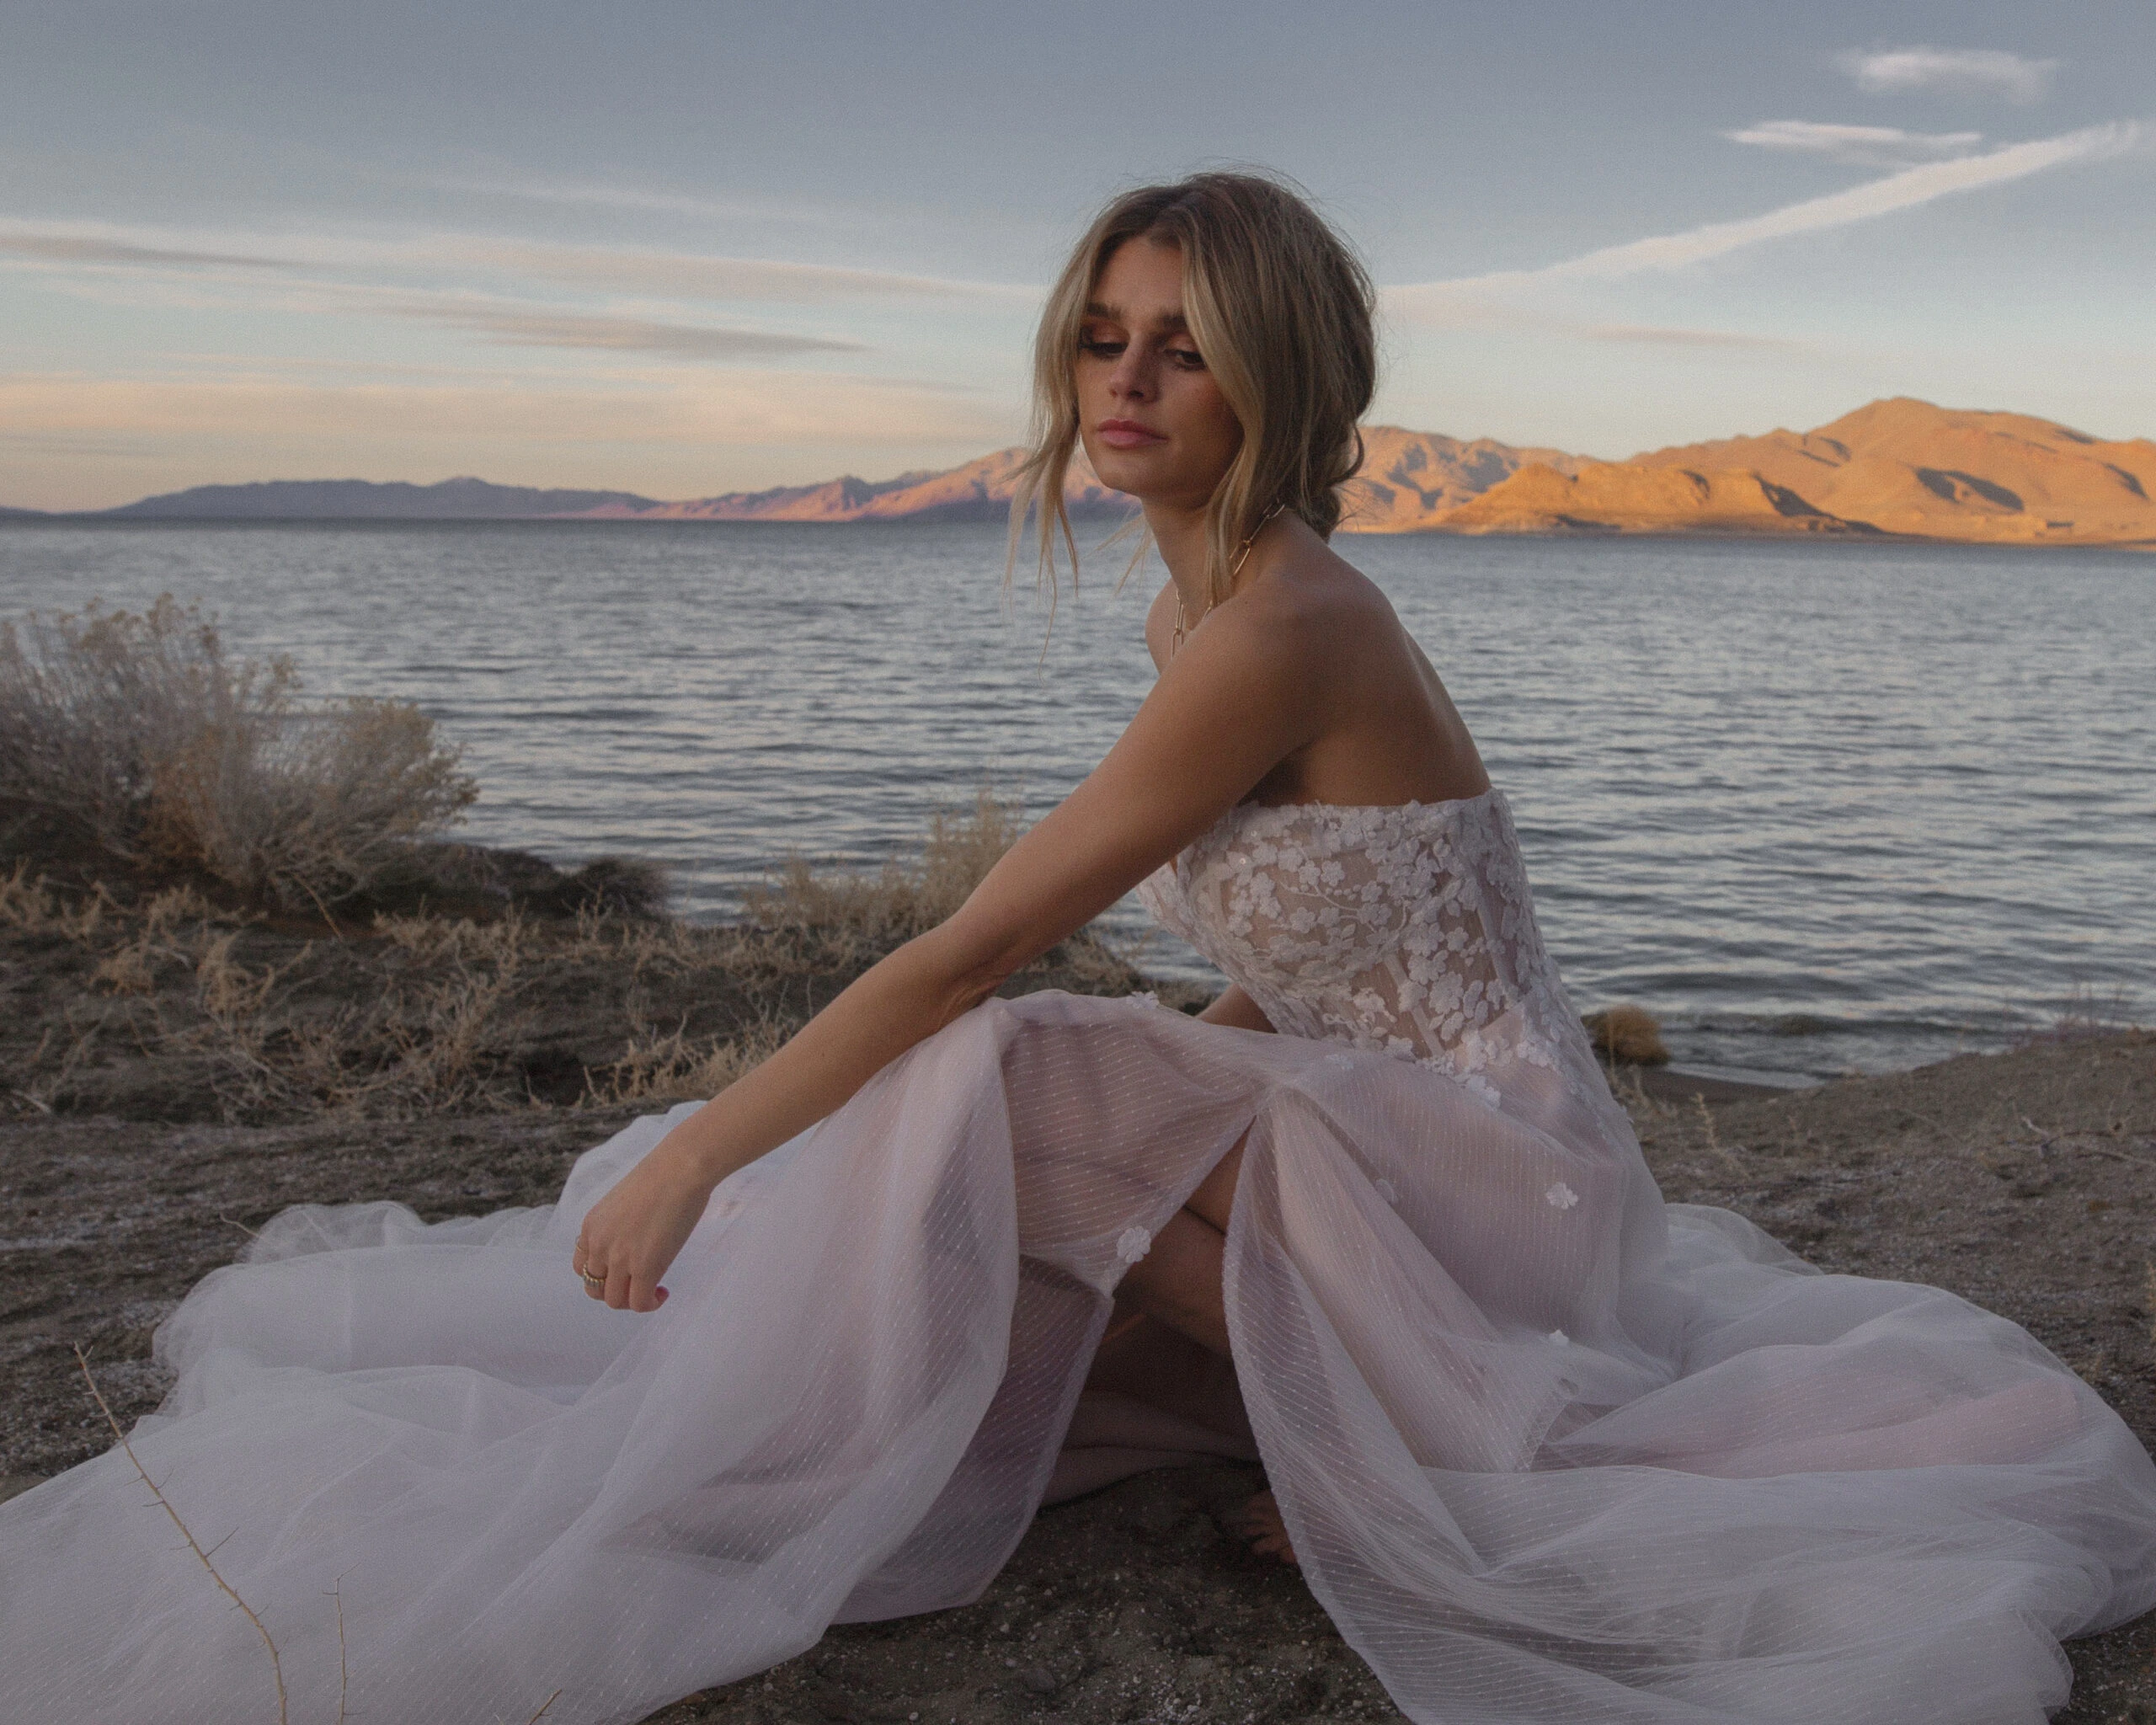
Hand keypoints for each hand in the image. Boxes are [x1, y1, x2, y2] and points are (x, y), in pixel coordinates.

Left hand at [572, 1148, 714, 1312]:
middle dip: (615, 1291)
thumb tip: (634, 1240)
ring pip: (614, 1301)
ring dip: (631, 1301)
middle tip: (638, 1283)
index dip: (601, 1275)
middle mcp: (600, 1245)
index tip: (622, 1271)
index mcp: (591, 1226)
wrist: (680, 1169)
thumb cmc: (661, 1176)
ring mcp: (620, 1258)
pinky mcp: (645, 1268)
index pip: (581, 1267)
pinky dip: (649, 1304)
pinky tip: (663, 1292)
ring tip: (652, 1290)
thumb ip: (618, 1225)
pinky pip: (639, 1303)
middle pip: (594, 1288)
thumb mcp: (623, 1202)